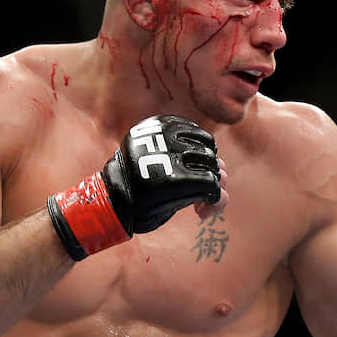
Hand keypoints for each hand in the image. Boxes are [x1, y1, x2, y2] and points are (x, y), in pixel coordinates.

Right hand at [49, 115, 224, 259]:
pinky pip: (212, 185)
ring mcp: (173, 156)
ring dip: (215, 189)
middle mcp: (168, 136)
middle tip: (201, 200)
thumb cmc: (138, 190)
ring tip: (200, 205)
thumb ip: (193, 165)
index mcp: (162, 125)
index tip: (193, 183)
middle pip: (211, 154)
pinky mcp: (177, 178)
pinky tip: (201, 211)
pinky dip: (214, 201)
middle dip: (213, 177)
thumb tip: (225, 174)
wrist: (111, 206)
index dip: (205, 163)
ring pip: (215, 169)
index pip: (202, 139)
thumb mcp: (162, 166)